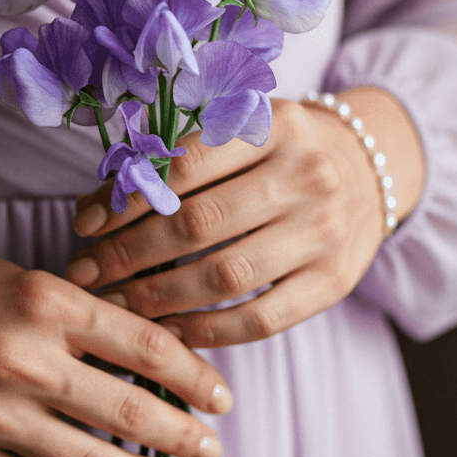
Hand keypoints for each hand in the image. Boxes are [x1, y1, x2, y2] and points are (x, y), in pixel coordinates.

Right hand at [0, 179, 232, 456]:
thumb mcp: (23, 277)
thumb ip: (84, 321)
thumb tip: (154, 367)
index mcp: (45, 301)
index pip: (148, 347)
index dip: (196, 378)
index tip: (222, 398)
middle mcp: (19, 357)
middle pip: (130, 412)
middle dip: (184, 437)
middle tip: (211, 449)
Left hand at [64, 88, 424, 347]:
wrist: (374, 168)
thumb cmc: (280, 151)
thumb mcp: (239, 131)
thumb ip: (172, 161)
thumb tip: (91, 212)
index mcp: (275, 125)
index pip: (184, 166)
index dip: (125, 200)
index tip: (83, 225)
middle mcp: (306, 175)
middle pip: (198, 225)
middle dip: (128, 255)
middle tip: (84, 272)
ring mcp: (325, 232)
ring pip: (224, 277)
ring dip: (156, 298)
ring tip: (113, 305)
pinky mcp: (335, 282)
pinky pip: (259, 319)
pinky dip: (204, 330)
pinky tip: (167, 331)